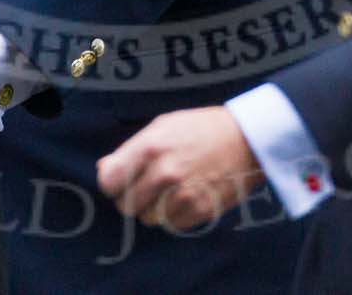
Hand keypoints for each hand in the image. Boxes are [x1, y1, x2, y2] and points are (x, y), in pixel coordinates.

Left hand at [97, 108, 263, 229]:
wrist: (246, 139)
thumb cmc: (200, 128)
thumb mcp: (162, 126)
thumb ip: (131, 150)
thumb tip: (105, 170)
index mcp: (150, 147)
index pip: (109, 182)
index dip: (113, 183)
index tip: (121, 180)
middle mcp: (164, 173)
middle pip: (126, 205)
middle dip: (132, 197)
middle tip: (147, 186)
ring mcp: (182, 195)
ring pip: (148, 219)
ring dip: (153, 208)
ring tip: (169, 191)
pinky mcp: (200, 211)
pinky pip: (172, 225)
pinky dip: (174, 215)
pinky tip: (185, 197)